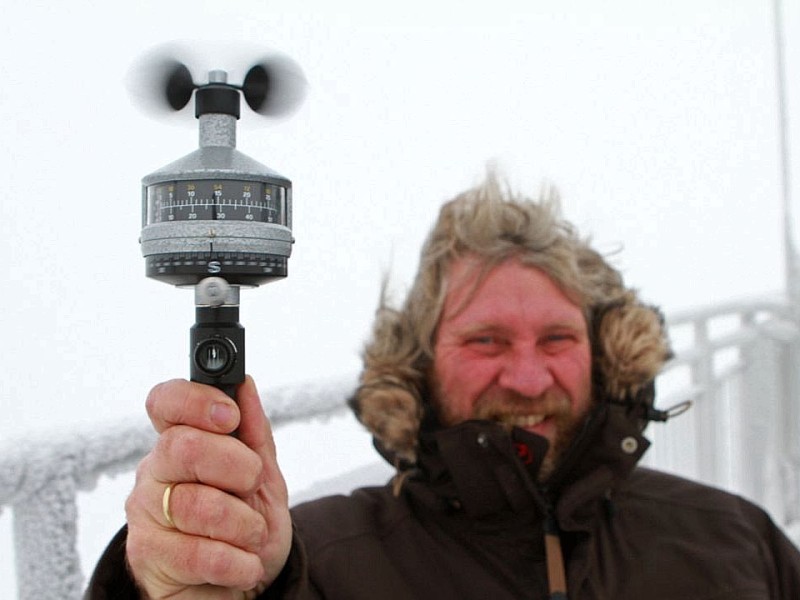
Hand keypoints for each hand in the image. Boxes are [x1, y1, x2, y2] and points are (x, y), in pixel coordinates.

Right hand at [124, 376, 291, 598]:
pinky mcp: (147, 556)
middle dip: (236, 466)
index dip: (195, 401)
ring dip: (243, 523)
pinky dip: (236, 561)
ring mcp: (146, 513)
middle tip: (252, 484)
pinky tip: (244, 564)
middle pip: (183, 447)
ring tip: (252, 535)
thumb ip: (254, 433)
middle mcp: (155, 472)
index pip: (166, 402)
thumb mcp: (262, 477)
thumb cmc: (245, 527)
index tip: (230, 414)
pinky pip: (197, 553)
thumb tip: (244, 384)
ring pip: (194, 503)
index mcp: (180, 442)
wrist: (236, 588)